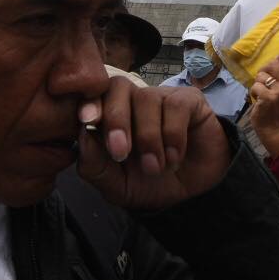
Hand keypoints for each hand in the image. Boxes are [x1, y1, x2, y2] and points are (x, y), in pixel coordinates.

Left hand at [77, 76, 229, 211]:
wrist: (195, 192)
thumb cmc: (152, 184)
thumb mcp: (118, 186)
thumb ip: (95, 167)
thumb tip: (83, 136)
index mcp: (111, 117)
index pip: (94, 95)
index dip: (90, 103)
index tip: (87, 120)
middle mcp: (134, 102)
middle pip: (118, 87)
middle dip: (116, 119)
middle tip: (121, 152)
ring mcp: (162, 98)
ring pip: (147, 98)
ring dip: (148, 138)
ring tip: (155, 168)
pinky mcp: (189, 101)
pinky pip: (175, 107)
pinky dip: (172, 136)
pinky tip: (174, 158)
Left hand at [247, 52, 278, 156]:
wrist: (273, 129)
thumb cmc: (276, 107)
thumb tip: (275, 60)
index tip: (278, 63)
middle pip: (274, 62)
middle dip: (264, 70)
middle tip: (265, 82)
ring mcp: (278, 92)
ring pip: (261, 75)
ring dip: (258, 83)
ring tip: (262, 93)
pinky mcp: (267, 98)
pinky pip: (255, 86)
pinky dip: (253, 92)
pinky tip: (258, 100)